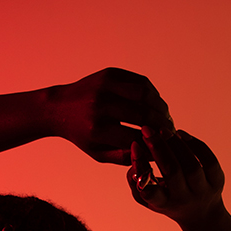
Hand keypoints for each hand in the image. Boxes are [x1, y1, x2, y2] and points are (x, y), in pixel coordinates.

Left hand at [48, 67, 173, 164]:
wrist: (59, 108)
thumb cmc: (83, 135)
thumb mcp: (99, 153)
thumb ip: (126, 157)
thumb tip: (155, 156)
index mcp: (97, 129)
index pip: (136, 137)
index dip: (155, 142)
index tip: (166, 146)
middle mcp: (101, 105)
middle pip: (143, 114)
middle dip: (162, 124)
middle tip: (171, 131)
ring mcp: (104, 85)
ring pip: (145, 94)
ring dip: (160, 106)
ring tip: (166, 117)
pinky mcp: (109, 73)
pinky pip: (139, 81)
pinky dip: (152, 93)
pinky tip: (155, 104)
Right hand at [127, 128, 225, 227]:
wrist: (201, 215)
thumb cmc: (169, 201)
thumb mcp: (148, 198)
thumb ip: (135, 180)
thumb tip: (135, 153)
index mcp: (165, 205)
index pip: (150, 190)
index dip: (142, 167)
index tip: (135, 146)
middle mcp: (185, 199)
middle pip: (173, 172)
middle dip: (159, 148)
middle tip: (147, 131)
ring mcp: (203, 190)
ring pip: (191, 165)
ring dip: (176, 144)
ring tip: (162, 131)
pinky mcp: (217, 181)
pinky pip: (209, 160)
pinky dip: (195, 144)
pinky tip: (181, 134)